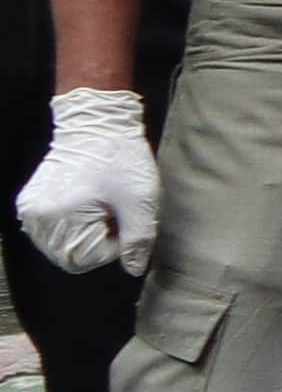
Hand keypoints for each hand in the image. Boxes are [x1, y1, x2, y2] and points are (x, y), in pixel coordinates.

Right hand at [19, 87, 147, 275]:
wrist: (97, 123)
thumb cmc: (120, 156)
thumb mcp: (141, 200)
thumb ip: (139, 239)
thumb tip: (133, 268)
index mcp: (60, 216)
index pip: (88, 259)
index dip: (114, 245)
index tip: (123, 220)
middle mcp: (38, 216)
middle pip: (71, 256)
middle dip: (98, 242)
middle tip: (112, 213)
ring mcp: (31, 209)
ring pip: (61, 246)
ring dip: (85, 234)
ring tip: (99, 206)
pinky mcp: (31, 202)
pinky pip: (52, 230)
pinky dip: (71, 224)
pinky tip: (85, 204)